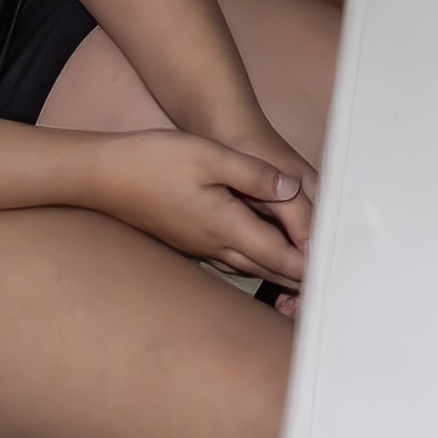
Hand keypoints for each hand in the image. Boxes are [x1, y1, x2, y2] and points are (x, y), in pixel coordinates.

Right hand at [82, 126, 316, 287]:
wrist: (103, 175)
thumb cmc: (154, 161)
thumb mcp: (211, 156)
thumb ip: (255, 174)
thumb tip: (290, 190)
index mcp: (224, 226)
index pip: (279, 256)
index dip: (309, 265)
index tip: (335, 271)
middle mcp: (213, 244)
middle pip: (267, 268)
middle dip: (299, 276)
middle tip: (329, 280)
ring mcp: (198, 246)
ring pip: (249, 265)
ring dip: (278, 268)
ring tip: (306, 269)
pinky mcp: (188, 240)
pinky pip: (231, 256)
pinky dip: (255, 257)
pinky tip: (262, 249)